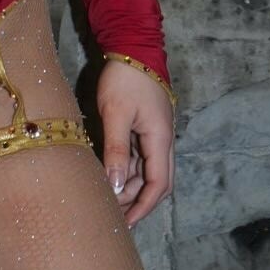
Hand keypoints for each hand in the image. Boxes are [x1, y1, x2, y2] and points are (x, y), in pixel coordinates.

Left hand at [97, 58, 174, 227]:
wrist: (132, 46)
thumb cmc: (124, 79)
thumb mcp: (115, 114)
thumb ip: (116, 150)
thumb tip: (114, 186)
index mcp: (160, 139)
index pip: (158, 184)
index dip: (144, 206)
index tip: (127, 222)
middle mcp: (162, 140)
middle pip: (156, 181)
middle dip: (137, 200)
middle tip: (114, 215)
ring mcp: (154, 133)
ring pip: (146, 169)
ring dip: (130, 185)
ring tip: (107, 198)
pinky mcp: (145, 126)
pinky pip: (138, 155)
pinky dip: (126, 168)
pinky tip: (109, 174)